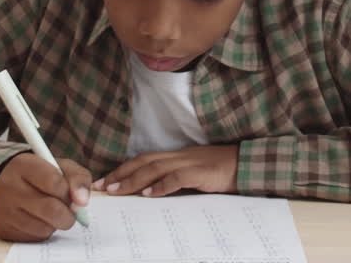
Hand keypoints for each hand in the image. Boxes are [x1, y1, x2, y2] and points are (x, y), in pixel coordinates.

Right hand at [0, 153, 92, 241]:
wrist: (0, 183)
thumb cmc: (37, 174)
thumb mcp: (58, 166)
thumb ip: (77, 178)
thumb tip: (83, 202)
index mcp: (24, 165)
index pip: (55, 183)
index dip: (71, 192)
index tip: (76, 197)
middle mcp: (10, 188)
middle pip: (52, 210)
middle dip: (68, 214)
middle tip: (69, 210)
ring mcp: (4, 210)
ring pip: (45, 227)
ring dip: (56, 223)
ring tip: (51, 211)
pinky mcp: (3, 229)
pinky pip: (34, 237)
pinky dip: (44, 231)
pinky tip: (39, 219)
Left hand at [95, 145, 238, 197]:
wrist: (249, 165)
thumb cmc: (223, 172)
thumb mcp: (196, 174)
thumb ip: (177, 179)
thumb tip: (153, 192)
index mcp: (178, 156)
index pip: (145, 159)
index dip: (123, 168)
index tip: (105, 180)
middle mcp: (180, 156)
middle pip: (144, 161)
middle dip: (120, 173)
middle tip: (101, 186)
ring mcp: (190, 163)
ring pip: (155, 168)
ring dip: (133, 180)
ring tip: (117, 190)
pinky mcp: (201, 172)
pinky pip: (177, 178)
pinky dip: (161, 185)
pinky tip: (148, 194)